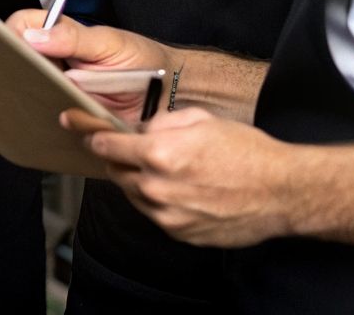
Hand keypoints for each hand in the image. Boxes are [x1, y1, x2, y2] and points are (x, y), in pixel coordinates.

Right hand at [8, 10, 175, 121]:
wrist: (167, 96)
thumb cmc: (143, 61)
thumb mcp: (110, 44)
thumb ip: (74, 37)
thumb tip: (34, 36)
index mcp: (61, 34)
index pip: (23, 25)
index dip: (12, 34)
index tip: (13, 48)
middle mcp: (55, 60)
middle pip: (18, 58)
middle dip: (13, 68)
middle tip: (22, 78)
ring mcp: (59, 87)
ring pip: (27, 89)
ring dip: (28, 95)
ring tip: (38, 99)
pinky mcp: (67, 113)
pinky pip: (45, 115)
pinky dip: (43, 117)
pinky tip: (51, 118)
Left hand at [61, 106, 295, 247]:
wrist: (280, 192)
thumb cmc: (247, 152)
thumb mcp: (202, 119)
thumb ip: (163, 123)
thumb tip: (141, 130)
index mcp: (160, 153)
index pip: (107, 143)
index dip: (87, 131)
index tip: (72, 124)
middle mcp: (157, 187)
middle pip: (115, 170)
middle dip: (116, 156)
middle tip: (126, 146)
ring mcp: (167, 215)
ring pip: (132, 194)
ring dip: (136, 178)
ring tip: (162, 167)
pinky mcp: (179, 233)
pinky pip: (154, 213)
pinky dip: (156, 199)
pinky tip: (178, 188)